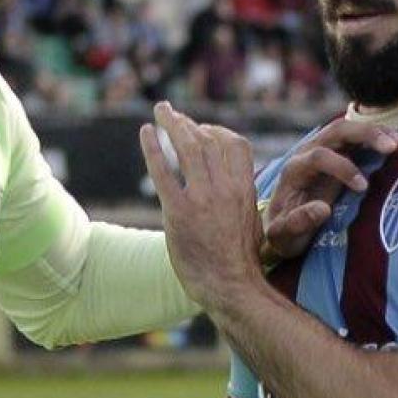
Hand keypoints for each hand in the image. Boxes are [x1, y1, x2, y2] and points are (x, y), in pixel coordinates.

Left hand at [141, 101, 264, 318]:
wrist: (230, 285)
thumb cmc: (240, 259)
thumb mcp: (251, 220)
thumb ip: (241, 197)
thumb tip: (234, 186)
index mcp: (244, 188)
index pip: (233, 143)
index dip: (216, 130)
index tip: (202, 129)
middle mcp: (224, 187)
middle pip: (206, 139)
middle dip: (188, 121)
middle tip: (171, 112)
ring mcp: (200, 198)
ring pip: (186, 147)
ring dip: (171, 124)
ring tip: (160, 112)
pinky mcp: (178, 212)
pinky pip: (162, 171)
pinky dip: (153, 148)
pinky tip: (146, 133)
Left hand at [260, 117, 397, 262]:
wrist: (282, 226)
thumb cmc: (284, 232)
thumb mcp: (283, 235)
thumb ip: (297, 223)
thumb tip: (322, 209)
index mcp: (293, 170)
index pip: (319, 157)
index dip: (343, 168)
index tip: (363, 187)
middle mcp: (307, 152)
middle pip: (336, 131)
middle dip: (365, 136)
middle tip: (391, 147)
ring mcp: (323, 149)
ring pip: (349, 130)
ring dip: (376, 133)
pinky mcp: (338, 154)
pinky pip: (358, 138)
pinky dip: (378, 137)